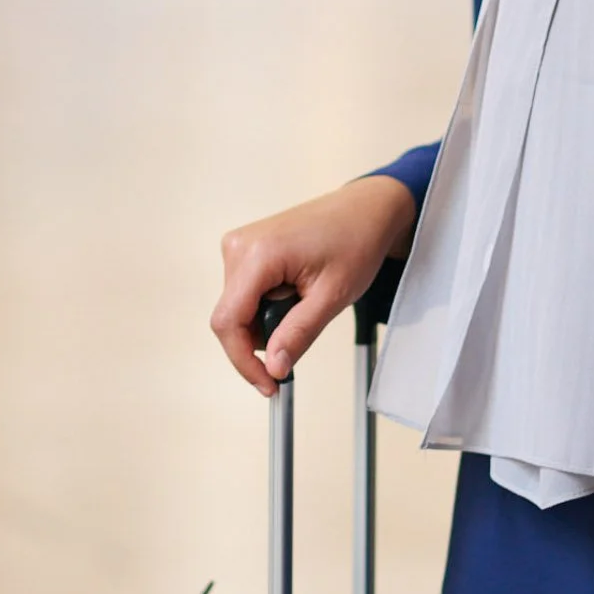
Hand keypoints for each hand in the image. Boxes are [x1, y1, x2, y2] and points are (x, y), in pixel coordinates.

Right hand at [211, 176, 415, 394]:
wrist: (365, 210)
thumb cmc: (356, 242)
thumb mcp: (332, 296)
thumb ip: (298, 333)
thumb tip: (273, 367)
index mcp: (257, 254)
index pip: (228, 321)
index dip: (244, 360)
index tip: (269, 383)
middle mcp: (238, 246)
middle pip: (231, 318)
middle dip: (262, 339)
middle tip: (299, 341)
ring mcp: (239, 245)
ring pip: (238, 308)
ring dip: (267, 322)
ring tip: (306, 304)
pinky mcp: (246, 249)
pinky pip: (245, 293)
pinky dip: (267, 307)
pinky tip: (295, 294)